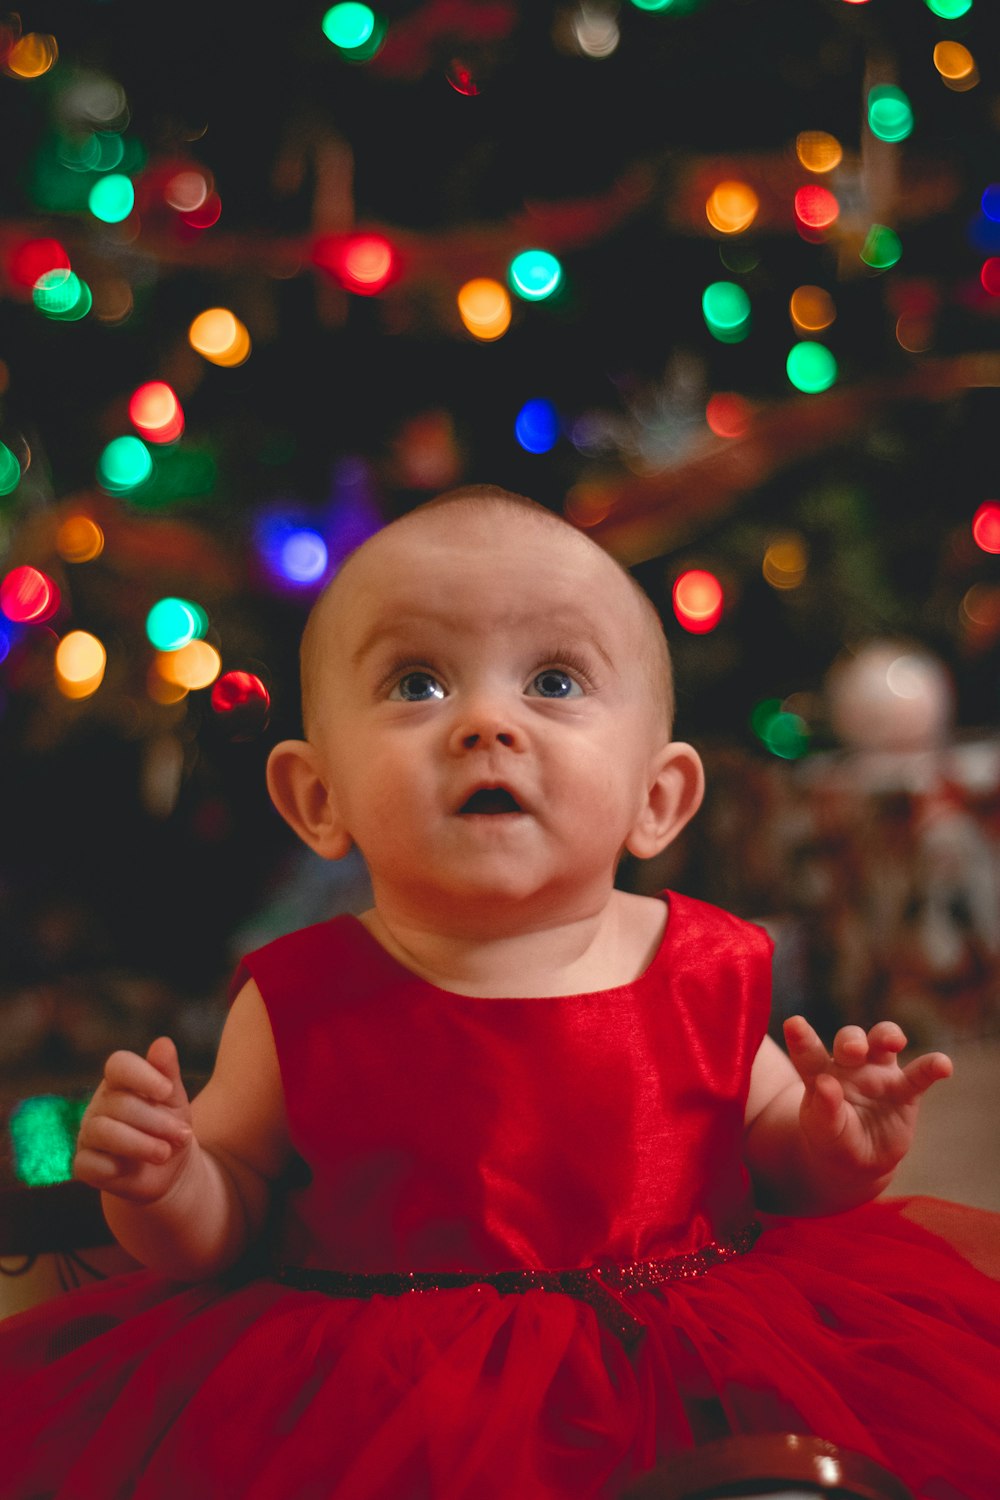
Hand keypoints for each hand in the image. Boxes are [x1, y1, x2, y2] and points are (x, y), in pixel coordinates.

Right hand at [74, 1037, 195, 1204]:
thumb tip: (163, 1042)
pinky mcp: (83, 1164)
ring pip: (103, 1131)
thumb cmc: (170, 1128)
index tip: (167, 1091)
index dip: (142, 1075)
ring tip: (165, 1153)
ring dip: (140, 1144)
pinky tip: (130, 1169)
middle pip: (120, 1104)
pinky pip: (88, 1164)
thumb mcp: (175, 1101)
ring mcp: (88, 1134)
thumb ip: (168, 1072)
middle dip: (156, 1121)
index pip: (118, 1064)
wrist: (168, 1171)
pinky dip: (113, 1167)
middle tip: (183, 1135)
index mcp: (121, 1082)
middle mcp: (100, 1104)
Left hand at [783, 1015, 952, 1180]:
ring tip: (893, 1042)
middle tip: (853, 1050)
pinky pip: (921, 1073)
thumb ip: (824, 1109)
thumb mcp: (824, 1131)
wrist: (859, 1159)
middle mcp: (849, 1065)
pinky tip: (943, 1064)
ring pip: (882, 1042)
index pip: (808, 1053)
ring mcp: (878, 1073)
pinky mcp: (905, 1089)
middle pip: (850, 1039)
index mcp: (820, 1074)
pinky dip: (933, 1066)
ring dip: (887, 1035)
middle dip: (852, 1040)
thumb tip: (825, 1084)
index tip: (794, 1023)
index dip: (801, 1037)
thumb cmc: (833, 1138)